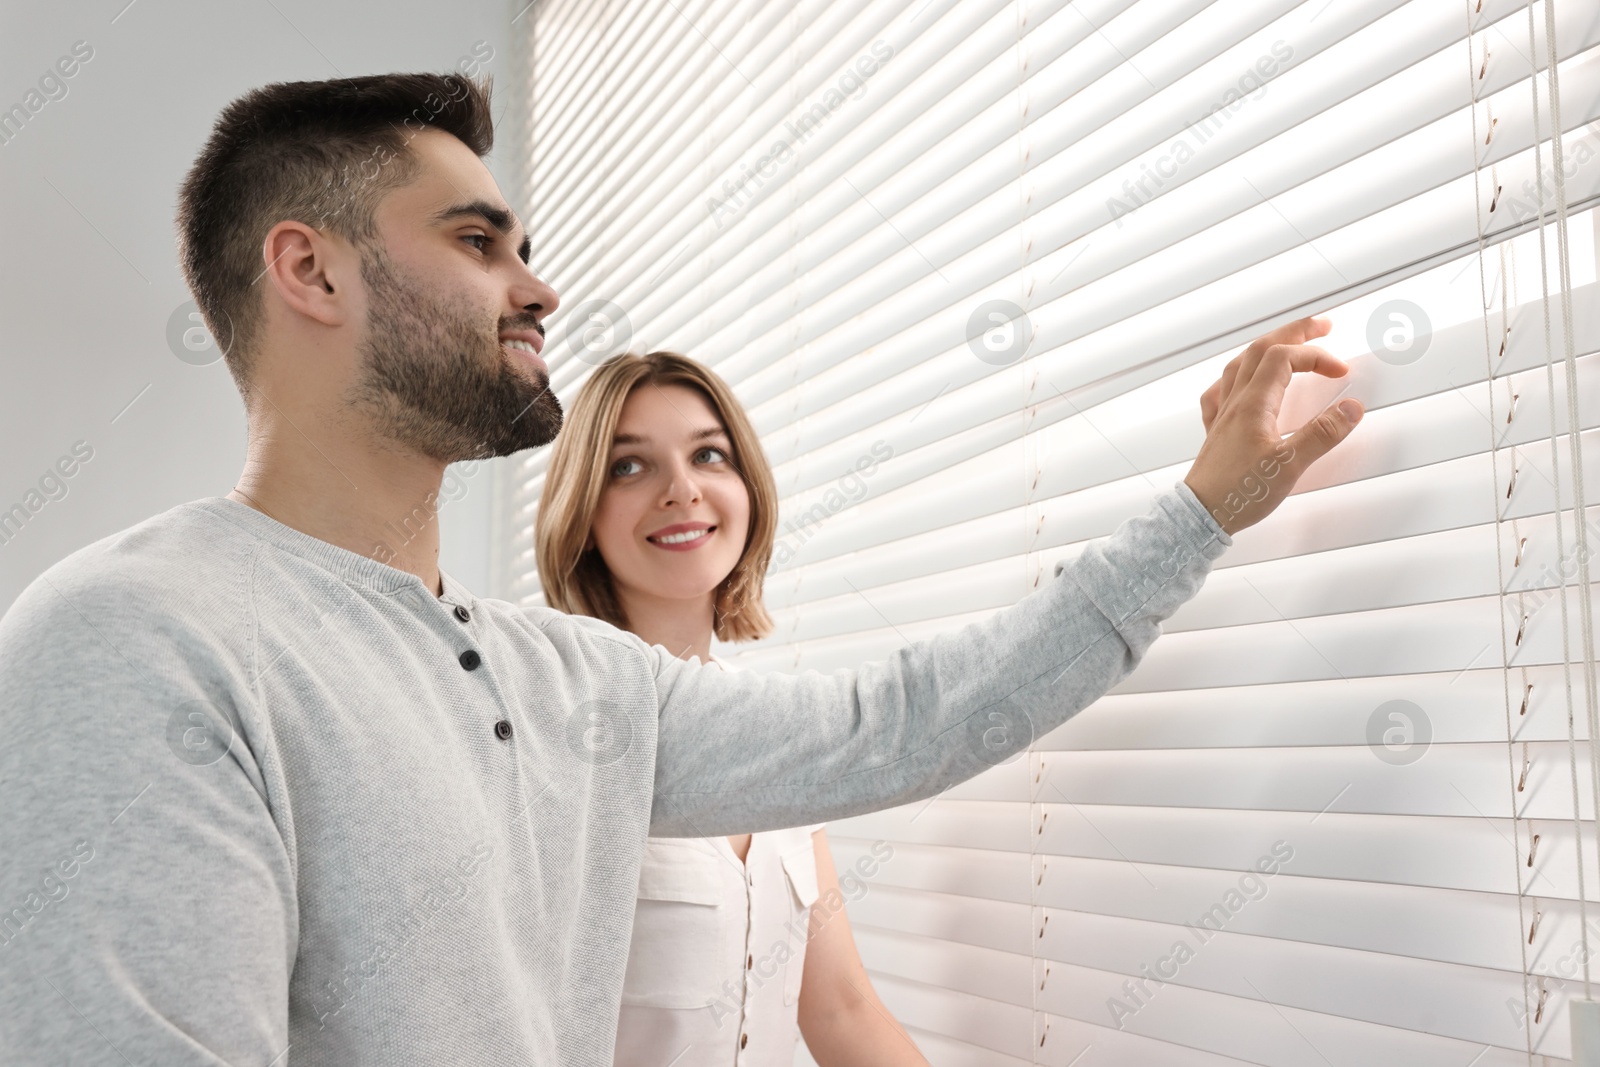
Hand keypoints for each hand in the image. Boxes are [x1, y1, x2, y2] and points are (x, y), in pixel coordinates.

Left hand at [1183, 316, 1362, 535]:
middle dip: (1294, 332)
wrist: (1201, 515)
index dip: (1316, 356)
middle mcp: (1235, 402)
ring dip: (1268, 347)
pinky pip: (1222, 391)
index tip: (1341, 371)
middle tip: (1322, 324)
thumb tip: (1351, 408)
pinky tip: (1240, 382)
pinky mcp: (1217, 431)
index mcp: (1253, 404)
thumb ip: (1322, 435)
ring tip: (1288, 343)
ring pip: (1241, 365)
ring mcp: (1223, 414)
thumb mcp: (1288, 466)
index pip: (1284, 358)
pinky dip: (1237, 377)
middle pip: (1261, 350)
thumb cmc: (1238, 493)